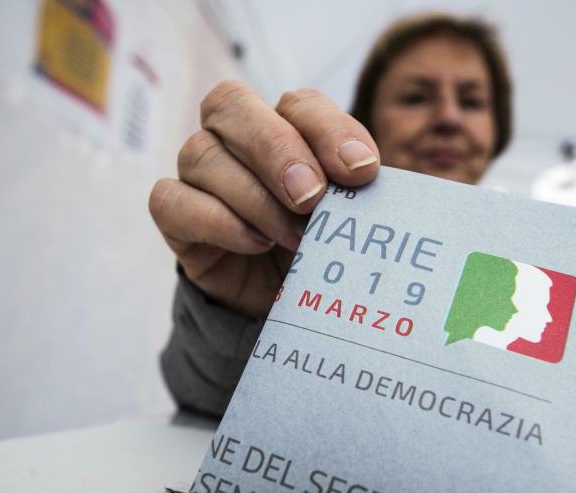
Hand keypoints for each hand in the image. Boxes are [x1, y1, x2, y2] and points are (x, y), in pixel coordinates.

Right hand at [149, 81, 380, 316]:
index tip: (363, 171)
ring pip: (201, 154)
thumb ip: (370, 199)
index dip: (330, 130)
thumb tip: (402, 188)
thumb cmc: (326, 250)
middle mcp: (235, 138)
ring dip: (254, 197)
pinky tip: (254, 243)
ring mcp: (200, 174)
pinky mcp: (176, 216)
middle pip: (232, 105)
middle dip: (277, 150)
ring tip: (294, 238)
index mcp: (287, 127)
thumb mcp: (354, 224)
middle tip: (313, 198)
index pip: (299, 104)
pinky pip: (172, 200)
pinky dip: (215, 219)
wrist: (287, 305)